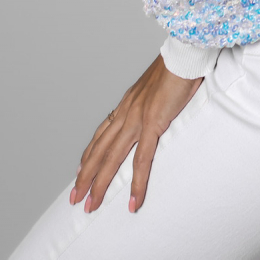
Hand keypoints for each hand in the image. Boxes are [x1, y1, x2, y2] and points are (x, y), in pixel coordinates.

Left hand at [71, 55, 202, 213]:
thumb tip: (160, 108)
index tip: (80, 172)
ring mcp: (137, 119)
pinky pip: (142, 160)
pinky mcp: (153, 124)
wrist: (185, 53)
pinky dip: (136, 183)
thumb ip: (154, 101)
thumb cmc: (179, 66)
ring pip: (111, 159)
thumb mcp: (160, 87)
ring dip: (100, 185)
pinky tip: (134, 201)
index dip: (89, 155)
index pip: (101, 134)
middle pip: (99, 151)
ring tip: (91, 206)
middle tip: (75, 199)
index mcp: (127, 104)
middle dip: (85, 177)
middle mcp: (126, 112)